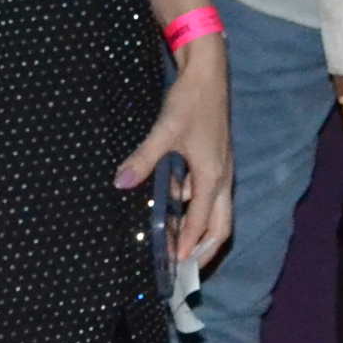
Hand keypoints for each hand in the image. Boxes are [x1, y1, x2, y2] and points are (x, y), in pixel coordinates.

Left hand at [118, 38, 235, 269]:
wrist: (208, 73)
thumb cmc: (190, 101)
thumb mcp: (164, 131)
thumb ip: (143, 159)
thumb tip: (121, 183)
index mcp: (213, 177)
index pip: (203, 223)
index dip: (189, 246)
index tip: (176, 266)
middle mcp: (222, 178)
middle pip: (221, 226)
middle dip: (205, 250)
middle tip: (186, 269)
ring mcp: (222, 169)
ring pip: (217, 212)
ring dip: (200, 230)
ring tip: (177, 244)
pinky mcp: (216, 159)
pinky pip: (210, 196)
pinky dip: (196, 209)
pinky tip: (176, 206)